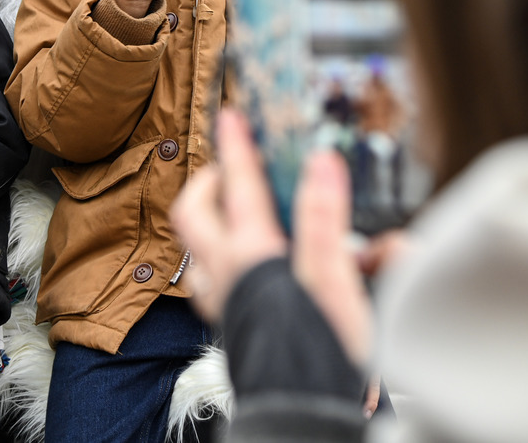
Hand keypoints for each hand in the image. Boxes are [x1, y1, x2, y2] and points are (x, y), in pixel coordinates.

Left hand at [171, 109, 373, 367]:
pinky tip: (254, 267)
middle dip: (209, 183)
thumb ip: (323, 217)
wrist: (304, 415)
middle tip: (233, 168)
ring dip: (213, 225)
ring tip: (238, 212)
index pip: (238, 185)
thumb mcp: (332, 277)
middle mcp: (224, 276)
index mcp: (248, 255)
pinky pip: (213, 282)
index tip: (232, 115)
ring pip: (198, 251)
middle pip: (194, 213)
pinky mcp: (233, 326)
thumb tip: (319, 162)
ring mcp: (223, 303)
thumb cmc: (320, 352)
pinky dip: (226, 262)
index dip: (237, 146)